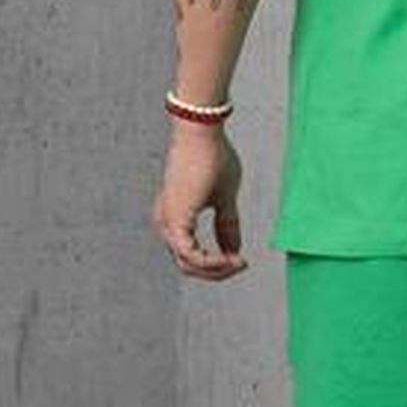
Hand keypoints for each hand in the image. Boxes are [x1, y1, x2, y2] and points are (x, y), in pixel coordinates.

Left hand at [151, 124, 247, 280]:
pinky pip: (191, 256)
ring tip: (239, 262)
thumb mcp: (225, 198)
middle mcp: (166, 223)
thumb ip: (227, 225)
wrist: (203, 135)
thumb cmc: (213, 157)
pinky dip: (212, 262)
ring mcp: (167, 223)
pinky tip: (231, 258)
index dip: (217, 263)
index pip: (191, 253)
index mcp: (175, 216)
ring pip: (188, 265)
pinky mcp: (174, 221)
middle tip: (241, 264)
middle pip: (188, 265)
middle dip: (217, 271)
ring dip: (216, 269)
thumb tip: (234, 249)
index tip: (241, 259)